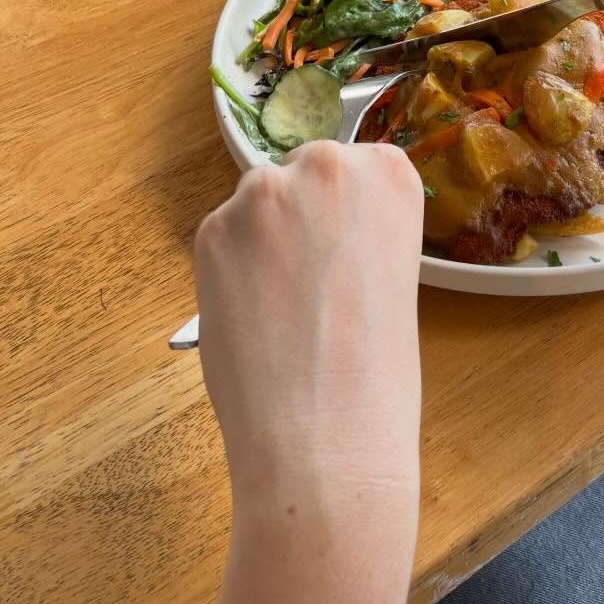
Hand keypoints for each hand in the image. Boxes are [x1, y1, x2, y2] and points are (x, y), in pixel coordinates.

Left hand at [193, 141, 425, 527]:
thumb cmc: (378, 377)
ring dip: (261, 243)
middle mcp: (326, 166)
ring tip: (278, 310)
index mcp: (389, 174)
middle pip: (301, 172)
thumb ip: (357, 234)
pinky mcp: (210, 232)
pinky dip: (229, 273)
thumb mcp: (394, 278)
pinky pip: (221, 241)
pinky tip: (250, 319)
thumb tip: (319, 234)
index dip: (346, 214)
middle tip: (310, 283)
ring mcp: (262, 194)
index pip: (358, 164)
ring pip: (255, 206)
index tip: (347, 250)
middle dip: (300, 217)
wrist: (325, 439)